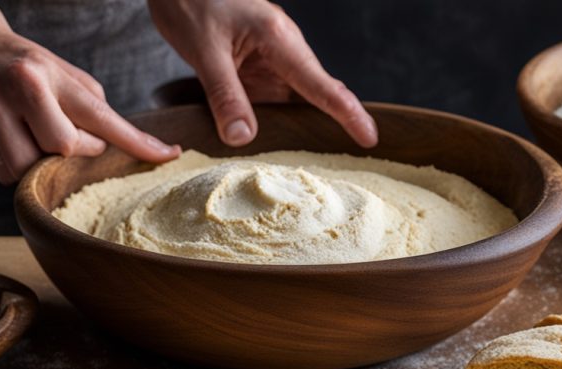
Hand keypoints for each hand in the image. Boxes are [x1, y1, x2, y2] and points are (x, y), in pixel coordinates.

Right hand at [0, 5, 180, 183]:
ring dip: (44, 164)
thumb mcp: (58, 68)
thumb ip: (88, 104)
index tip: (167, 155)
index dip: (137, 142)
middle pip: (65, 149)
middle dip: (76, 149)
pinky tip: (12, 140)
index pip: (101, 118)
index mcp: (44, 75)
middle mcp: (15, 94)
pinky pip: (4, 172)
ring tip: (35, 137)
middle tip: (71, 134)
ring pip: (31, 170)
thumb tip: (113, 142)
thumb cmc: (17, 59)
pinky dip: (17, 165)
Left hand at [148, 0, 377, 147]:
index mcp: (278, 39)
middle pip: (318, 93)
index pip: (322, 84)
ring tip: (318, 160)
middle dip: (337, 123)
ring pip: (295, 99)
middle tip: (358, 156)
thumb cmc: (191, 1)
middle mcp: (283, 48)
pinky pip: (273, 98)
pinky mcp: (257, 66)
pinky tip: (276, 143)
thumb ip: (224, 94)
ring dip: (300, 127)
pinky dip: (276, 121)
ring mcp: (272, 58)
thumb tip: (242, 138)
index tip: (370, 138)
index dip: (348, 113)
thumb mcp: (203, 50)